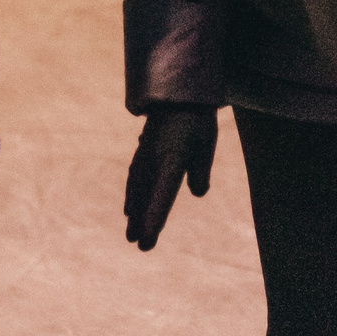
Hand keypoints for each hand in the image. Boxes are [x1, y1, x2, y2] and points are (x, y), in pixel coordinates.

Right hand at [123, 104, 216, 250]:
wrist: (178, 92)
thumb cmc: (197, 119)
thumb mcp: (206, 141)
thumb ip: (201, 168)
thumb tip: (198, 192)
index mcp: (173, 157)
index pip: (164, 192)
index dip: (156, 216)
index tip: (148, 236)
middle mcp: (155, 159)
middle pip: (147, 195)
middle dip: (142, 220)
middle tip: (138, 244)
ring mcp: (146, 155)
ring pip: (138, 188)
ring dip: (135, 211)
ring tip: (130, 233)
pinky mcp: (143, 152)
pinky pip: (135, 177)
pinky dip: (132, 194)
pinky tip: (130, 207)